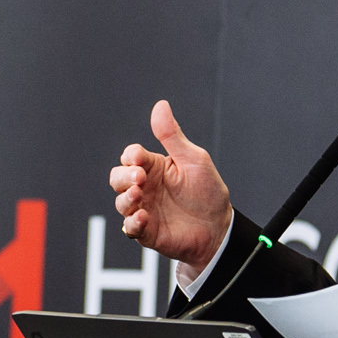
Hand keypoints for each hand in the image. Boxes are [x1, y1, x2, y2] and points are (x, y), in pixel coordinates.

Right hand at [109, 100, 233, 275]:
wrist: (219, 227)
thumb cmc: (208, 191)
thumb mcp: (194, 159)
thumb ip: (172, 136)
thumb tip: (160, 105)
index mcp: (154, 167)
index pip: (131, 156)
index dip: (131, 156)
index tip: (139, 158)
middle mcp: (145, 187)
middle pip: (118, 178)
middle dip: (124, 177)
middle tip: (140, 178)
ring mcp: (144, 209)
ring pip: (121, 202)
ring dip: (126, 198)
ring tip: (139, 196)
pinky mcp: (147, 231)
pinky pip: (130, 227)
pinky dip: (133, 222)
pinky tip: (143, 217)